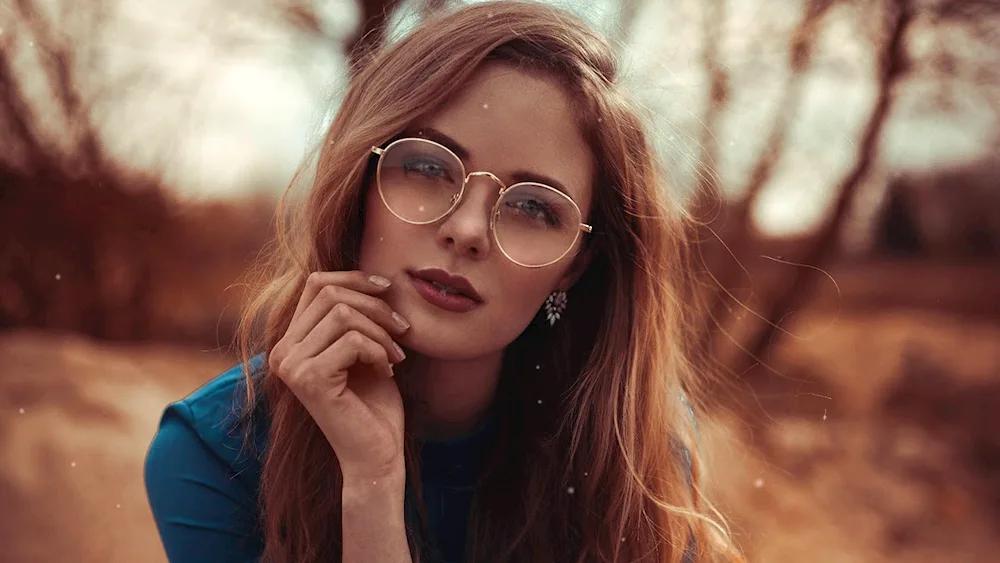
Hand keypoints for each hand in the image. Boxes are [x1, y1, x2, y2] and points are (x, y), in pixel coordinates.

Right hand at [268, 271, 409, 483]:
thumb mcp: (364, 348)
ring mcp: (290, 365)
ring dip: (381, 332)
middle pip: (330, 293)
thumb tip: (374, 274)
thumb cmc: (374, 402)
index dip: (355, 278)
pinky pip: (353, 340)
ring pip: (343, 315)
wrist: (376, 453)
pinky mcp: (308, 379)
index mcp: (290, 341)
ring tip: (396, 356)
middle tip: (403, 331)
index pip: (316, 283)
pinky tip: (387, 373)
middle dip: (376, 306)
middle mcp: (281, 352)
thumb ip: (355, 315)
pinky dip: (379, 351)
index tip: (388, 290)